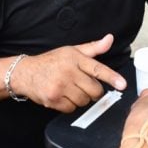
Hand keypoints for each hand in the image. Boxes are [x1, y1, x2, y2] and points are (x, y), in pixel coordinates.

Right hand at [10, 34, 126, 112]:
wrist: (25, 73)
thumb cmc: (51, 62)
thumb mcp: (72, 51)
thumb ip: (93, 48)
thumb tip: (109, 39)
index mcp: (75, 58)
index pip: (97, 69)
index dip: (112, 77)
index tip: (122, 84)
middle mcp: (68, 72)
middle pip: (94, 90)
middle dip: (93, 91)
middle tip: (83, 85)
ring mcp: (60, 86)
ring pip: (84, 101)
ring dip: (81, 99)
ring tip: (70, 89)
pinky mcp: (53, 99)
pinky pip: (72, 109)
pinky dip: (70, 105)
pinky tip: (62, 96)